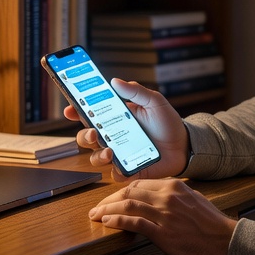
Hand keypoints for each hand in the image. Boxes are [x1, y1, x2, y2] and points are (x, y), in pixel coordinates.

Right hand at [64, 78, 189, 179]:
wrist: (184, 145)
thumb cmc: (167, 122)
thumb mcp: (154, 101)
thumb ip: (136, 91)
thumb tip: (115, 81)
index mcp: (114, 118)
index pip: (89, 114)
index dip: (75, 111)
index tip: (70, 109)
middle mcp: (112, 136)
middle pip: (85, 137)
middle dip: (83, 135)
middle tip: (93, 132)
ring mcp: (118, 154)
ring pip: (95, 157)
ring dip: (97, 154)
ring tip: (109, 150)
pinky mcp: (128, 170)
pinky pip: (114, 174)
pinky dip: (114, 171)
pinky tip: (119, 166)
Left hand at [88, 178, 235, 254]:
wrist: (226, 242)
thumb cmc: (213, 225)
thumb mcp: (195, 200)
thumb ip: (176, 196)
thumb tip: (160, 197)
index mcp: (174, 186)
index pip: (139, 183)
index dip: (120, 191)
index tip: (111, 199)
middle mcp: (167, 196)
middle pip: (129, 192)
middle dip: (108, 200)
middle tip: (96, 207)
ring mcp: (164, 214)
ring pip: (128, 205)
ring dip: (107, 209)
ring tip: (96, 215)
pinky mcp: (163, 233)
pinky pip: (134, 223)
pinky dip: (117, 221)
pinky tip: (107, 222)